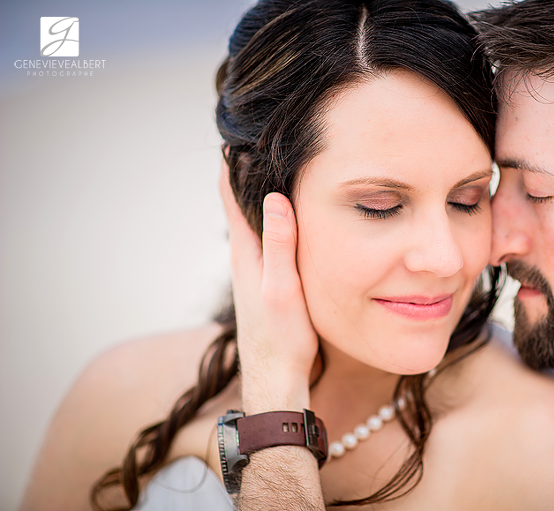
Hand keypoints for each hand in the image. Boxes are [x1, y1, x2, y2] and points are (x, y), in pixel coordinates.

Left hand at [219, 160, 317, 412]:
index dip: (232, 164)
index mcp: (246, 253)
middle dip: (247, 171)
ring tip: (276, 167)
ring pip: (254, 221)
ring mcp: (255, 271)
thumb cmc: (282, 337)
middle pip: (240, 203)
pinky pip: (266, 239)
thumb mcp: (283, 288)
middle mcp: (246, 257)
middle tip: (261, 138)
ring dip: (259, 194)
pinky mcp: (267, 282)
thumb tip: (272, 197)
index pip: (231, 197)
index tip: (238, 130)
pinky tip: (288, 219)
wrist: (277, 378)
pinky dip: (272, 219)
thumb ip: (279, 244)